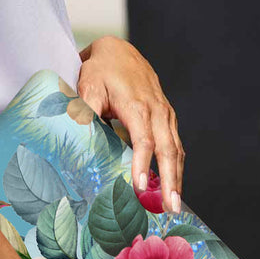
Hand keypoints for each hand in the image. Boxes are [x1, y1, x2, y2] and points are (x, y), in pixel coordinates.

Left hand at [76, 36, 184, 213]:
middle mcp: (157, 110)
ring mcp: (165, 113)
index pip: (143, 139)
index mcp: (137, 104)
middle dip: (170, 181)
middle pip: (168, 150)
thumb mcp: (88, 83)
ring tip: (174, 205)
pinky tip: (173, 184)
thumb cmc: (101, 69)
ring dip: (176, 178)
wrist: (119, 50)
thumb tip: (82, 134)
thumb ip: (87, 108)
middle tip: (171, 208)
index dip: (142, 164)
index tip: (139, 187)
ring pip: (176, 149)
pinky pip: (176, 143)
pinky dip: (176, 165)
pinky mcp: (168, 116)